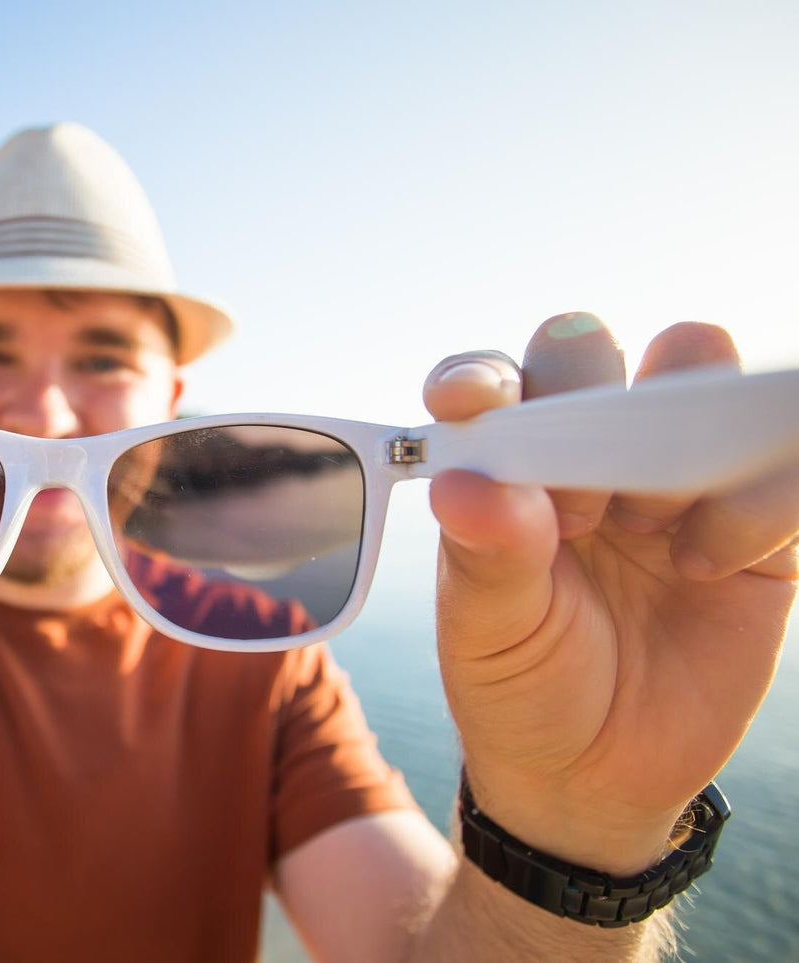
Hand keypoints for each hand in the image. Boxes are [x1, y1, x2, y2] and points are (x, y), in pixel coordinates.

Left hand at [425, 314, 795, 873]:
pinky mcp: (755, 521)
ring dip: (680, 433)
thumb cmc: (521, 685)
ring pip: (700, 376)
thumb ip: (487, 557)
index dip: (482, 376)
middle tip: (578, 508)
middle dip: (587, 402)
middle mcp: (581, 450)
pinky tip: (710, 565)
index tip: (468, 401)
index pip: (490, 381)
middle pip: (592, 351)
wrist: (595, 775)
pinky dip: (762, 497)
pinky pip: (786, 461)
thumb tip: (465, 486)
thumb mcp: (489, 634)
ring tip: (651, 534)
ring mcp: (671, 476)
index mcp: (503, 466)